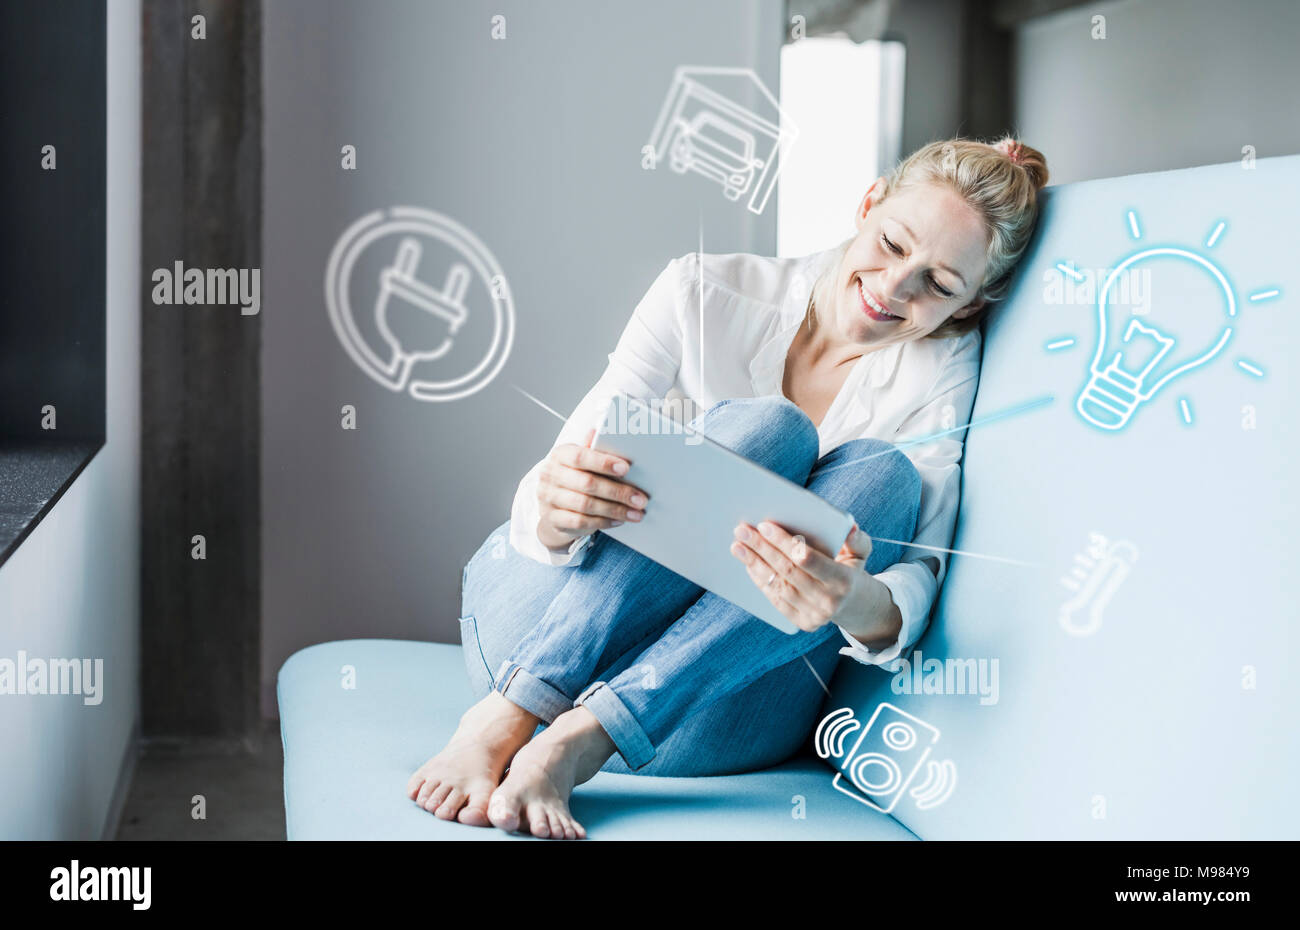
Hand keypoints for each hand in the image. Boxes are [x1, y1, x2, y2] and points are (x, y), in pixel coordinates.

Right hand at [536, 429, 647, 550]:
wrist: (551, 507)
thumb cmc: (571, 478)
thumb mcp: (578, 461)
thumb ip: (591, 449)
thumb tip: (600, 430)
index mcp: (559, 456)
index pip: (580, 457)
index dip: (603, 462)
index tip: (626, 468)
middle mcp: (551, 476)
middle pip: (587, 483)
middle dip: (618, 492)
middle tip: (640, 499)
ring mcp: (549, 499)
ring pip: (586, 505)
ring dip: (615, 510)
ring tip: (636, 513)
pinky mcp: (553, 519)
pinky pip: (581, 522)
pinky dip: (603, 522)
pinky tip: (619, 520)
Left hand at [729, 520, 874, 632]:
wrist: (853, 605)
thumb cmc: (850, 569)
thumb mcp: (859, 553)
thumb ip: (857, 540)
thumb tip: (850, 528)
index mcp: (843, 580)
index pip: (808, 560)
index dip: (784, 542)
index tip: (765, 525)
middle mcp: (828, 601)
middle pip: (787, 571)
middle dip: (762, 548)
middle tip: (742, 530)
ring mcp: (814, 615)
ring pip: (778, 586)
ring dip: (755, 564)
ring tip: (738, 546)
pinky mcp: (801, 622)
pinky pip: (776, 599)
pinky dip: (760, 580)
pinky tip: (749, 564)